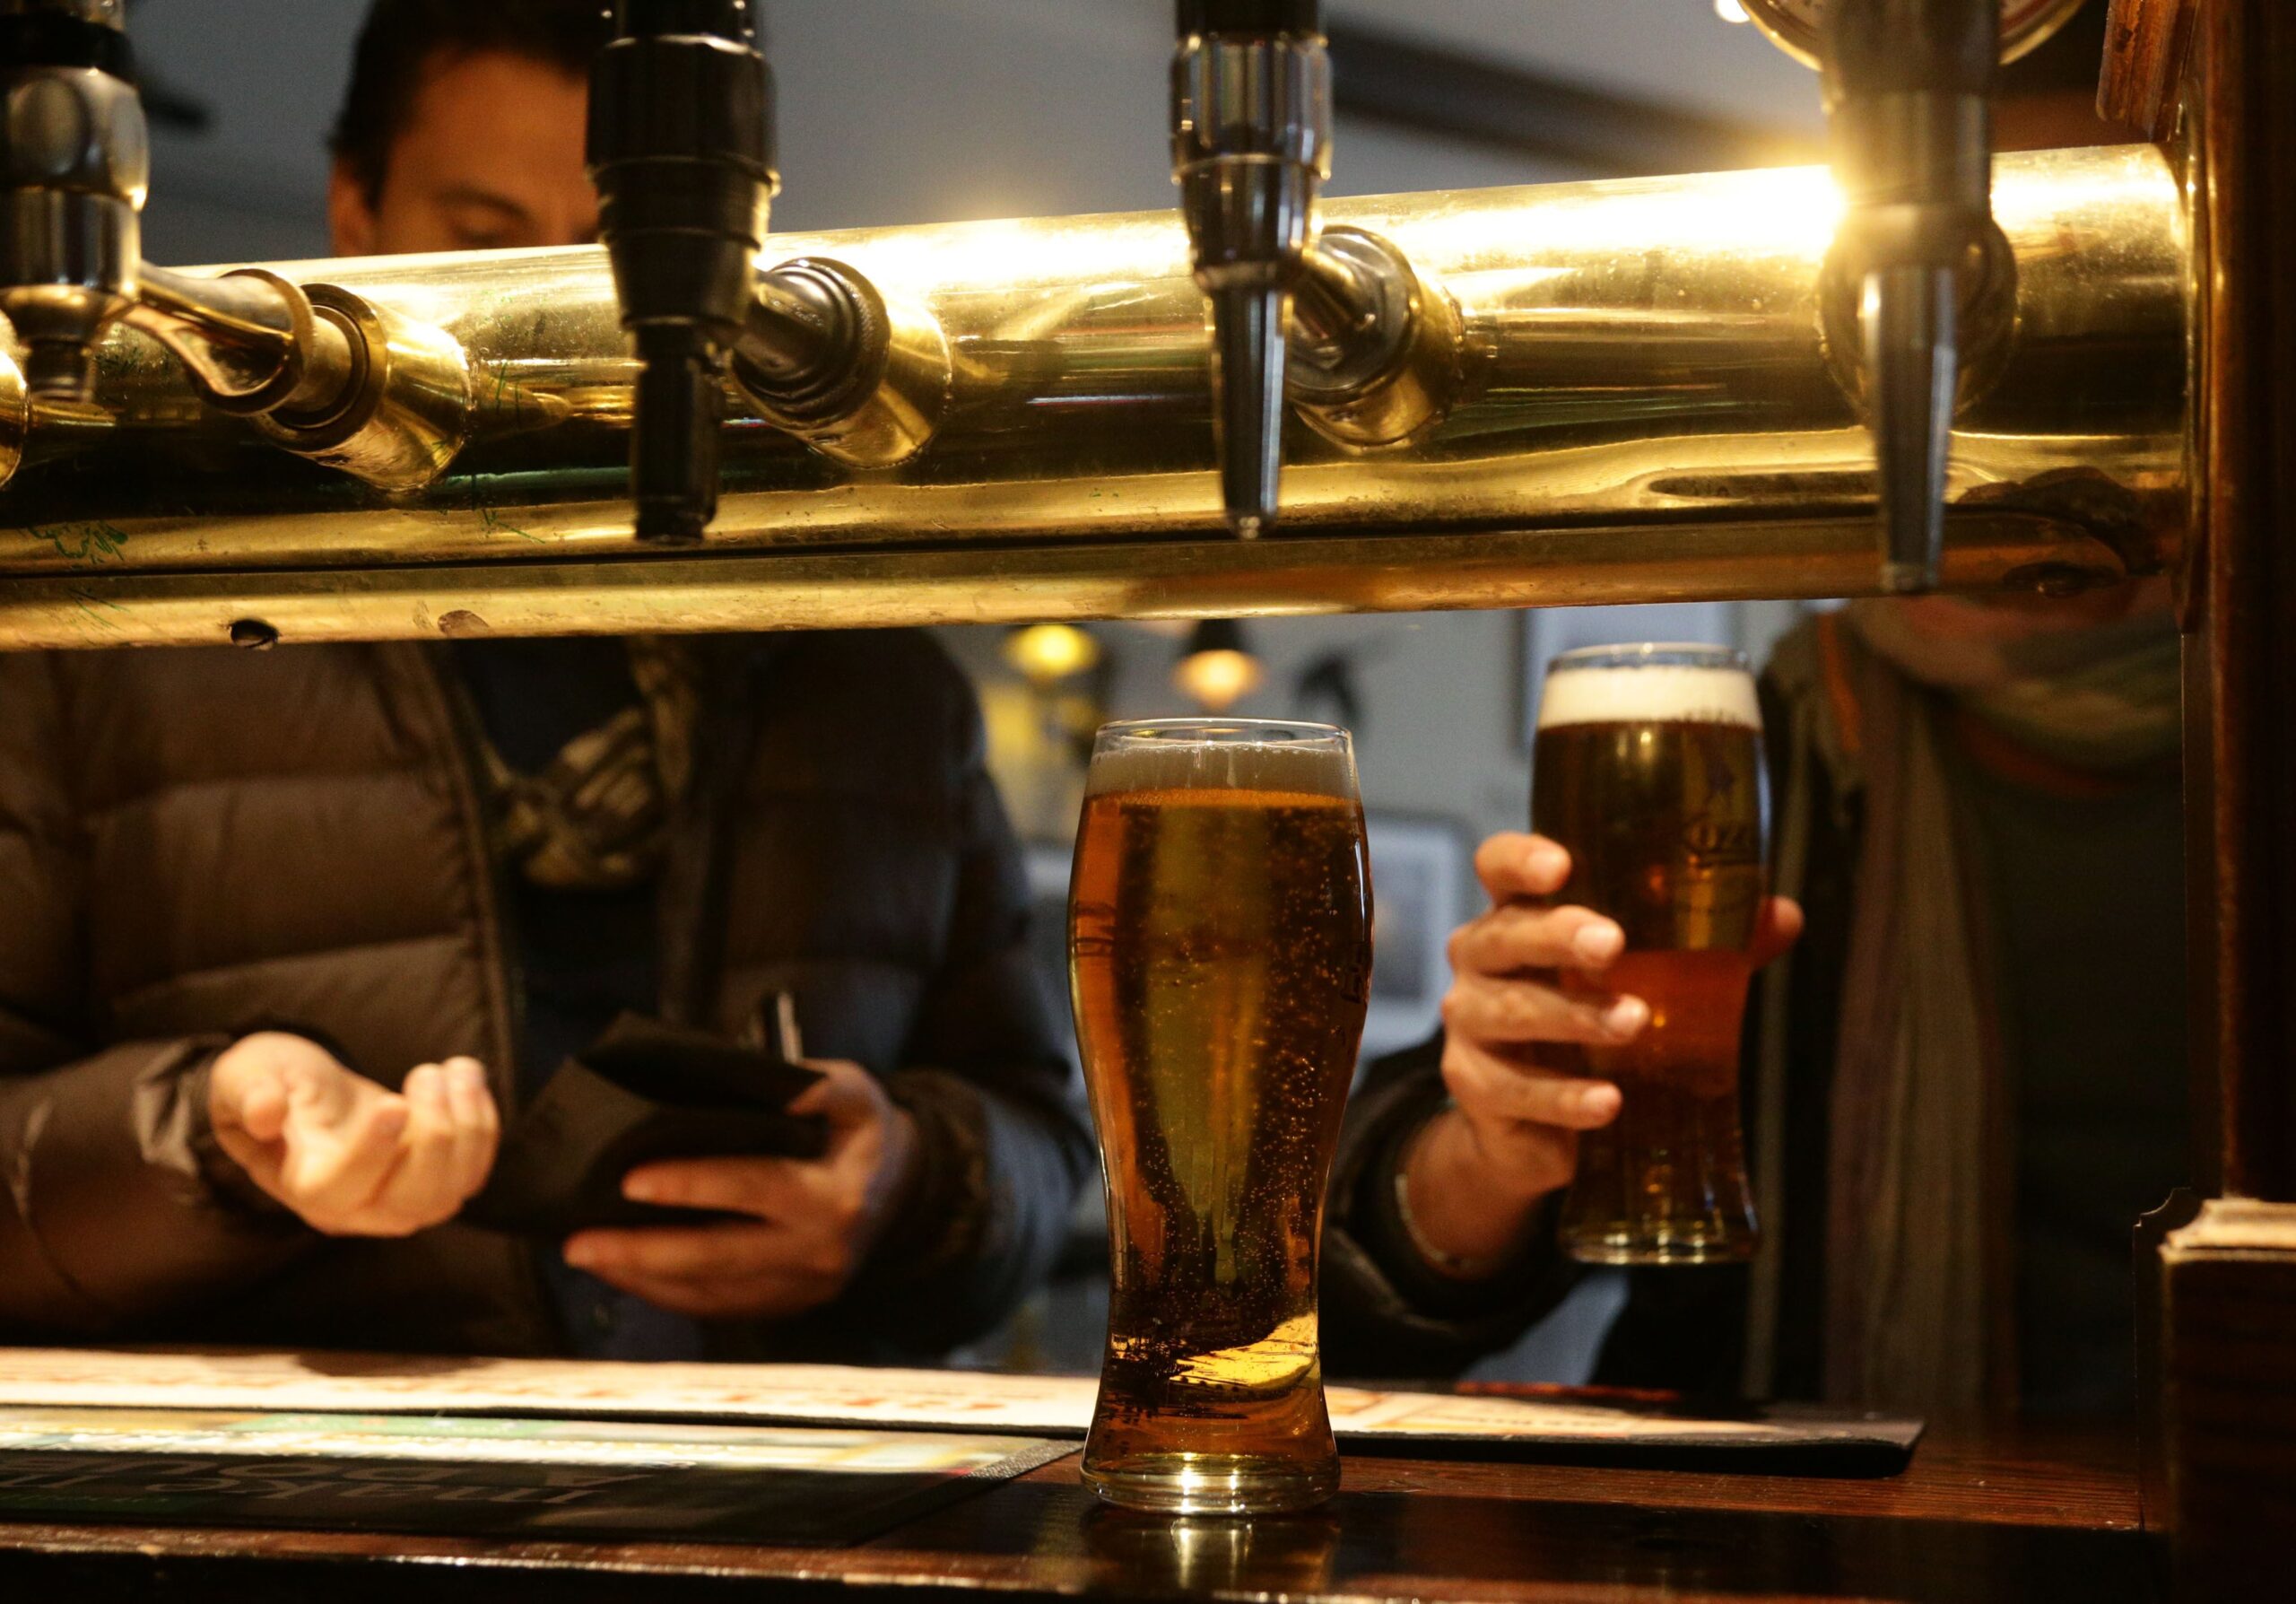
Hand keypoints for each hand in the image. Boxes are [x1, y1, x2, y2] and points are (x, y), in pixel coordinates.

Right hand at [207, 1032, 499, 1236]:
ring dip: (468, 1128)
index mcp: (303, 1186)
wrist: (305, 1094)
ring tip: (456, 1069)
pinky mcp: (434, 1184)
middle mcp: (354, 1209)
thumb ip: (250, 1093)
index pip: (340, 1189)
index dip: (371, 1152)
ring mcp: (399, 1202)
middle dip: (435, 1136)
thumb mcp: (247, 1076)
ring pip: (448, 1193)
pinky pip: (472, 1174)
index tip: (394, 1102)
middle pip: (410, 1201)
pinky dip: (482, 1128)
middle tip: (427, 1073)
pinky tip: (468, 1081)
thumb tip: (265, 1111)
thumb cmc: (273, 1083)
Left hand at [562, 1059, 921, 1320]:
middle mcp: (818, 1251)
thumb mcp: (855, 1092)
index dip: (692, 1185)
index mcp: (833, 1195)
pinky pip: (719, 1307)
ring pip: (711, 1293)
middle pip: (718, 1257)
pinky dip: (668, 1293)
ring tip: (587, 1255)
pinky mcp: (788, 1306)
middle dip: (642, 1252)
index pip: (754, 1188)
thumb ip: (819, 1085)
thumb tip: (778, 1086)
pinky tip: (627, 1273)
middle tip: (578, 1242)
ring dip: (642, 1278)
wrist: (905, 1190)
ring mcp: (803, 1287)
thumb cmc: (862, 1131)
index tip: (631, 1181)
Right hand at [1402, 833, 1800, 1270]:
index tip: (1562, 865)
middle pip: (1503, 935)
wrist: (1532, 1126)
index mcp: (1518, 915)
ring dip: (1573, 1016)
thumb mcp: (1644, 978)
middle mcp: (1481, 960)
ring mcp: (1469, 1024)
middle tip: (1612, 944)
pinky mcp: (1474, 1087)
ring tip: (1633, 1023)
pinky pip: (1514, 1089)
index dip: (1520, 859)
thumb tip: (1782, 915)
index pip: (1497, 866)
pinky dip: (1564, 1097)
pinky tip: (1608, 1101)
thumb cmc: (1587, 1022)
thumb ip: (1708, 946)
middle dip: (1556, 935)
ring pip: (1509, 1011)